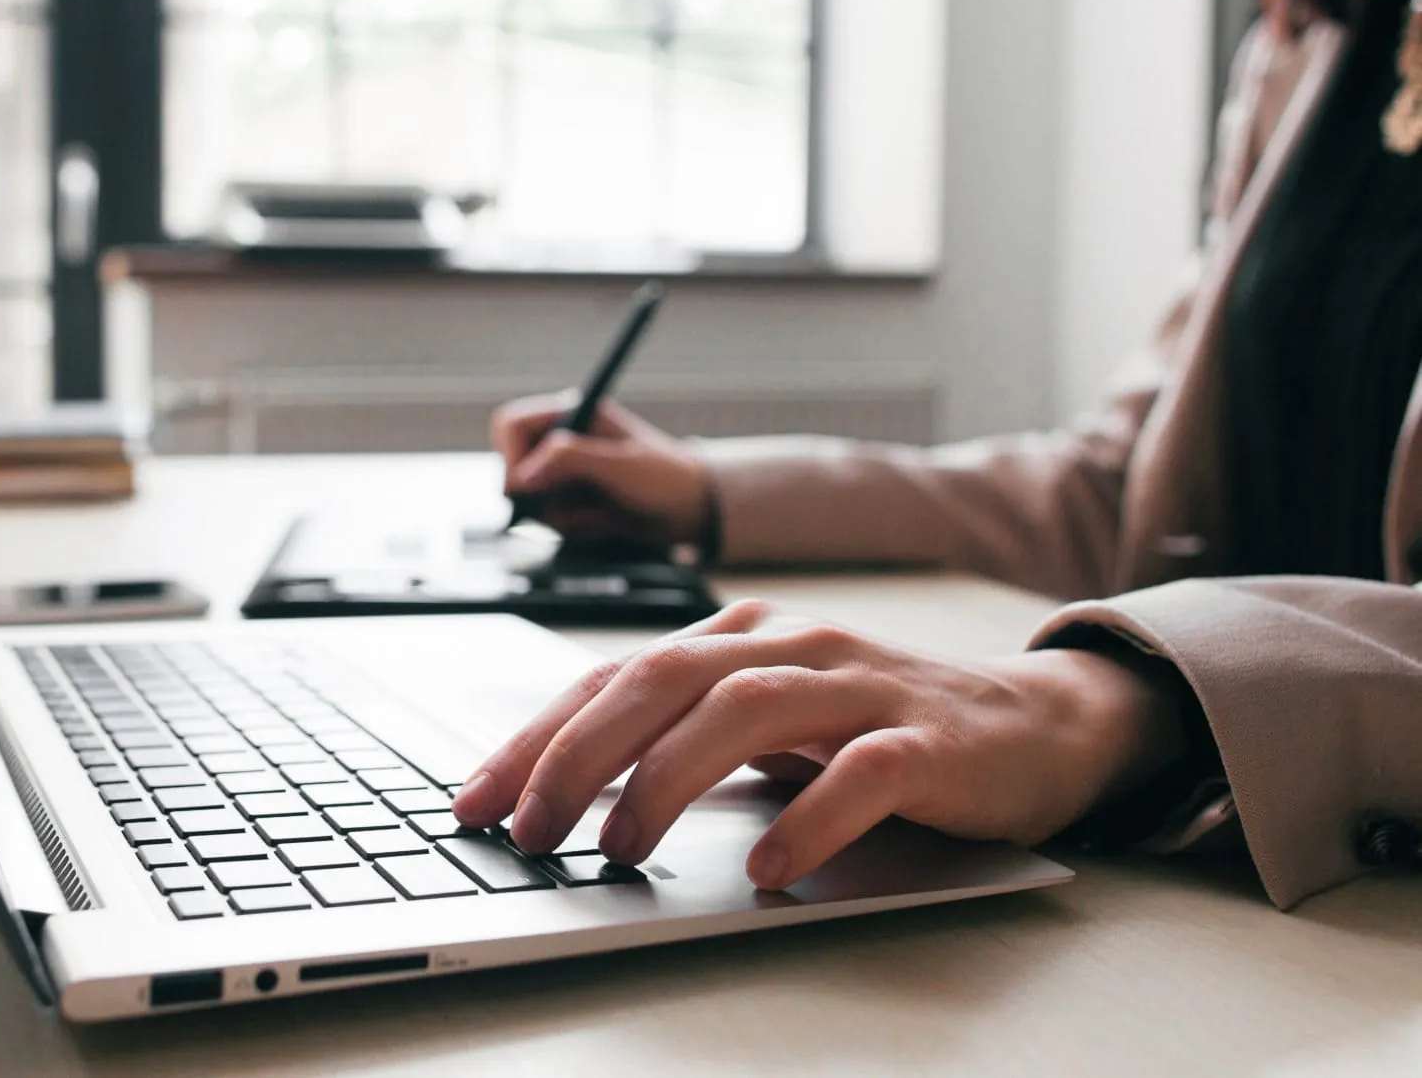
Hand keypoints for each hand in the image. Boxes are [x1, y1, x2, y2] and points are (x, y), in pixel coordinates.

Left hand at [451, 601, 1185, 888]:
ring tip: (618, 848)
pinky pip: (860, 774)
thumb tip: (569, 789)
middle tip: (526, 827)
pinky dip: (807, 820)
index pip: (615, 676)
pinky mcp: (927, 739)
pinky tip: (768, 870)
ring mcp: (861, 686)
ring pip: (744, 710)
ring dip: (668, 780)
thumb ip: (687, 738)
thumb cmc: (882, 729)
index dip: (538, 735)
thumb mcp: (770, 726)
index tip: (476, 798)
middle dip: (577, 753)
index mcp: (740, 642)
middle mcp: (792, 648)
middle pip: (661, 680)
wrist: (1037, 724)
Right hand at [492, 392, 709, 544]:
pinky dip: (568, 526)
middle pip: (512, 466)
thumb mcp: (620, 465)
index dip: (510, 456)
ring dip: (557, 514)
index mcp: (572, 414)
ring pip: (526, 498)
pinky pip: (544, 519)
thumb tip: (524, 475)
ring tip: (598, 511)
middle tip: (568, 505)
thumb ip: (571, 460)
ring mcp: (561, 472)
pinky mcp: (566, 500)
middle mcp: (560, 440)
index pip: (511, 426)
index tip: (523, 487)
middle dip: (536, 494)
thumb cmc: (666, 477)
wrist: (690, 510)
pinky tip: (600, 520)